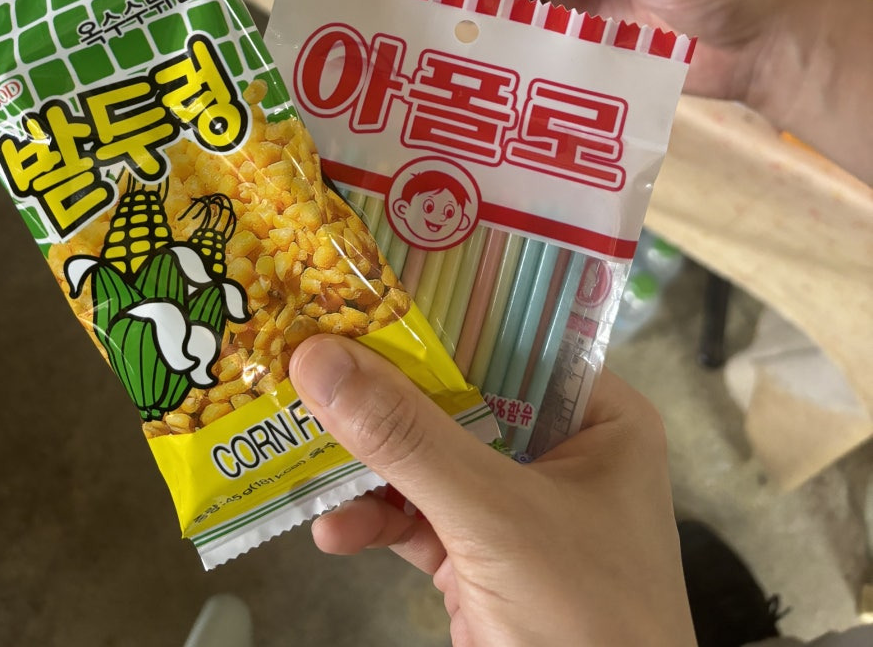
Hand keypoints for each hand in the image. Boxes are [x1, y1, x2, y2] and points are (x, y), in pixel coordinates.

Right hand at [290, 336, 696, 646]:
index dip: (436, 310)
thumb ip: (409, 440)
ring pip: (427, 457)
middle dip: (383, 387)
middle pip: (457, 395)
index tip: (357, 285)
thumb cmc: (586, 622)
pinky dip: (373, 522)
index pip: (511, 337)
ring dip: (366, 459)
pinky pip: (415, 520)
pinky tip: (331, 530)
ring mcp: (517, 509)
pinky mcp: (481, 561)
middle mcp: (560, 450)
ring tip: (299, 438)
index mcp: (598, 415)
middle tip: (309, 353)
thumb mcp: (496, 517)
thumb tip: (318, 358)